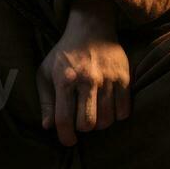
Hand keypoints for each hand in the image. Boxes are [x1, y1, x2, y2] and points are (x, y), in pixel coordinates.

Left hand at [36, 0, 131, 145]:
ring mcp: (108, 79)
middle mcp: (87, 79)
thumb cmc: (64, 54)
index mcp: (64, 79)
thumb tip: (48, 127)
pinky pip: (123, 111)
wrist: (90, 28)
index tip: (68, 140)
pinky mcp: (124, 78)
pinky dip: (116, 116)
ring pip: (106, 120)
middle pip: (88, 124)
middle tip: (81, 121)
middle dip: (83, 129)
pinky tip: (108, 108)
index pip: (64, 119)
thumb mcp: (45, 73)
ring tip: (94, 113)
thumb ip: (46, 101)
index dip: (65, 136)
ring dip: (99, 123)